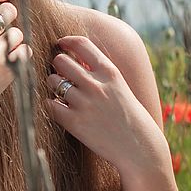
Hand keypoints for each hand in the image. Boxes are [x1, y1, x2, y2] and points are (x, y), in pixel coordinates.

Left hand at [43, 35, 167, 175]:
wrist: (139, 148)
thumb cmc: (130, 117)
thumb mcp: (121, 87)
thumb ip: (100, 73)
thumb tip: (75, 58)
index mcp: (110, 73)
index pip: (81, 44)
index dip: (66, 41)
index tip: (61, 44)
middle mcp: (96, 85)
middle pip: (60, 60)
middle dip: (57, 66)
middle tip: (61, 74)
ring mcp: (84, 103)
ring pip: (52, 81)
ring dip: (53, 85)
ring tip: (63, 94)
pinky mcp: (74, 122)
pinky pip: (50, 105)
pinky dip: (52, 105)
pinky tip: (61, 109)